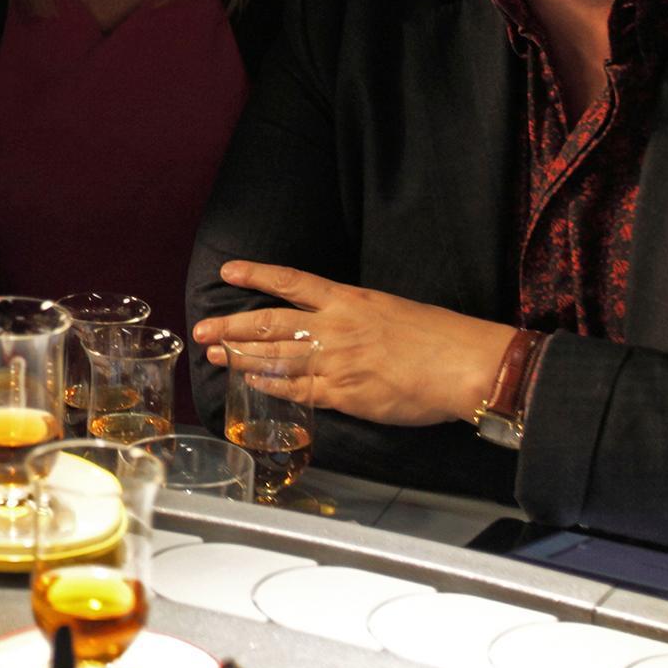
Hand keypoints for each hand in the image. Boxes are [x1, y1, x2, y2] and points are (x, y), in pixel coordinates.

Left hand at [190, 260, 513, 426]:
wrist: (465, 365)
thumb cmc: (438, 336)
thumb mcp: (390, 309)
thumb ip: (354, 315)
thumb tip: (329, 324)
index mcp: (348, 300)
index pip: (291, 281)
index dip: (257, 274)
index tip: (228, 271)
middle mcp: (335, 328)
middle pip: (270, 324)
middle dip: (231, 327)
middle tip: (202, 330)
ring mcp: (337, 363)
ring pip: (277, 359)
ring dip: (242, 358)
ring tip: (216, 357)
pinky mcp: (344, 396)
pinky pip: (299, 392)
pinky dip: (272, 388)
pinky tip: (253, 385)